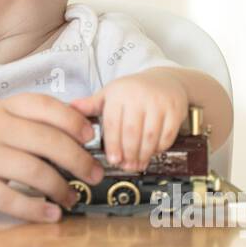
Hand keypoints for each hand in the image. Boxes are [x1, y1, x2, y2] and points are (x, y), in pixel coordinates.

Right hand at [0, 93, 103, 222]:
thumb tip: (66, 131)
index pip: (46, 106)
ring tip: (71, 198)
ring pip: (36, 171)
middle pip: (50, 141)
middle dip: (80, 160)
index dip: (75, 121)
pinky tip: (49, 215)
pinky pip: (12, 200)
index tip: (91, 136)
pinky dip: (36, 210)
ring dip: (62, 188)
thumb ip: (19, 121)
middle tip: (95, 174)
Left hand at [69, 71, 188, 170]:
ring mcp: (159, 103)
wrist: (165, 80)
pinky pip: (167, 135)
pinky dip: (159, 148)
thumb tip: (69, 109)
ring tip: (138, 164)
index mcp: (119, 93)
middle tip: (126, 166)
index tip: (113, 160)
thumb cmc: (133, 90)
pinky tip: (152, 153)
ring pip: (150, 136)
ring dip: (144, 154)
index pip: (114, 124)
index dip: (113, 145)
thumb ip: (91, 105)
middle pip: (132, 132)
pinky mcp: (175, 109)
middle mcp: (139, 96)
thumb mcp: (110, 93)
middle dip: (128, 154)